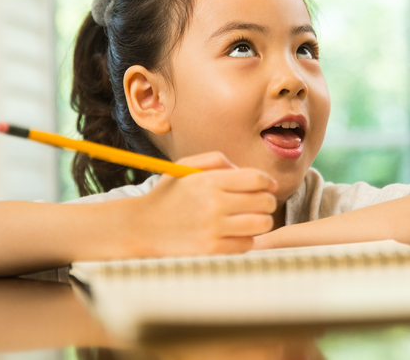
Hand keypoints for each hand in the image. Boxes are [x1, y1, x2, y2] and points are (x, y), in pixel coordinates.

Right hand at [118, 152, 277, 256]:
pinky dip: (245, 239)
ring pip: (261, 224)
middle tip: (260, 203)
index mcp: (209, 181)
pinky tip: (235, 234)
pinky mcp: (212, 251)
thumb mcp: (185, 166)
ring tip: (250, 219)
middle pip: (264, 201)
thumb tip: (243, 170)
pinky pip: (247, 244)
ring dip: (260, 221)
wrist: (141, 227)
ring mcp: (213, 229)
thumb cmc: (168, 195)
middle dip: (267, 200)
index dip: (268, 181)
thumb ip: (216, 159)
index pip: (256, 178)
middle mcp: (213, 204)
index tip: (268, 185)